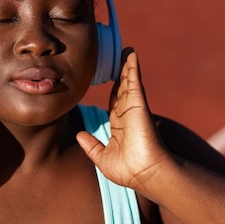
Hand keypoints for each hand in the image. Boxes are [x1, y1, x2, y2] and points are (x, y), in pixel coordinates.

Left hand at [77, 49, 170, 189]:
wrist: (146, 173)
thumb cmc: (128, 170)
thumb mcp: (103, 158)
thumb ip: (91, 146)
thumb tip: (78, 134)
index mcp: (120, 125)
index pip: (115, 102)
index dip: (113, 89)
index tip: (108, 79)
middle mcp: (127, 114)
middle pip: (122, 87)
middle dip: (121, 72)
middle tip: (119, 57)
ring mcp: (133, 108)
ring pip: (128, 81)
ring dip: (127, 65)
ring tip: (126, 50)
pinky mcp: (139, 104)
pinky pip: (135, 81)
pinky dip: (133, 67)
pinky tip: (131, 54)